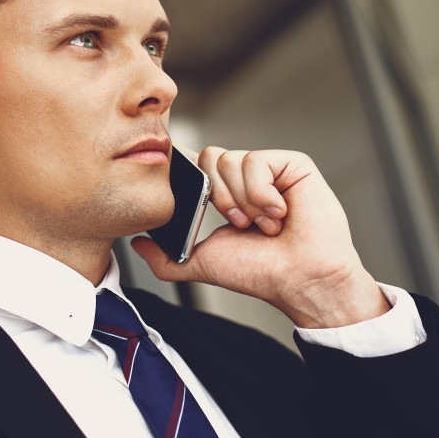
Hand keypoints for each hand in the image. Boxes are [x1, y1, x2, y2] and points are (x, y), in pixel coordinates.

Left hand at [131, 147, 388, 328]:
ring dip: (242, 200)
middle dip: (217, 196)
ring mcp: (270, 170)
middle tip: (238, 224)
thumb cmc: (261, 273)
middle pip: (208, 157)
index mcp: (227, 195)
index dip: (187, 170)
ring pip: (230, 159)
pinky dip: (261, 193)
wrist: (300, 280)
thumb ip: (166, 258)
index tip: (183, 186)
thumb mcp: (202, 263)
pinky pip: (257, 160)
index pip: (197, 166)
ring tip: (263, 224)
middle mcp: (247, 179)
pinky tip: (279, 213)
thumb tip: (138, 245)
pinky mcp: (293, 164)